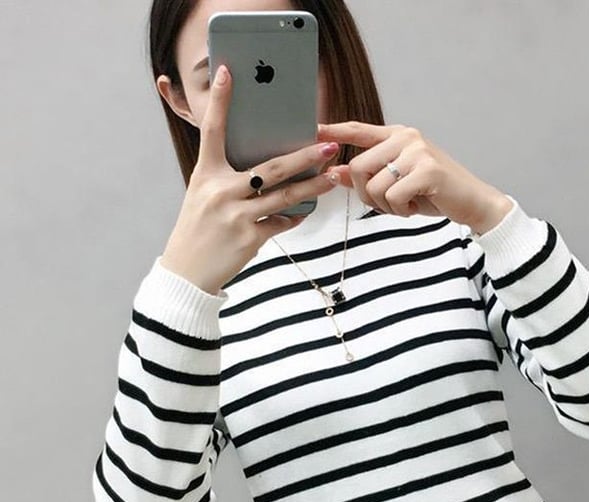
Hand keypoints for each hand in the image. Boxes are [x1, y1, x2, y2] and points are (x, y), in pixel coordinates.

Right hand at [160, 65, 337, 294]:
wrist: (187, 272)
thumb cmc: (197, 230)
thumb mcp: (202, 196)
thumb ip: (227, 179)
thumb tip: (263, 170)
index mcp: (205, 174)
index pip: (212, 131)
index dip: (220, 101)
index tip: (228, 73)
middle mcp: (221, 191)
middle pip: (270, 168)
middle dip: (303, 156)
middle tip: (328, 145)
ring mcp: (236, 215)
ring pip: (284, 196)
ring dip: (312, 187)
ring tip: (331, 178)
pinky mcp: (250, 238)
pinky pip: (280, 223)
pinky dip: (292, 217)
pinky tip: (302, 212)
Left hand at [317, 121, 513, 234]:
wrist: (472, 202)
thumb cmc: (435, 193)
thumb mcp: (397, 184)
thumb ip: (366, 177)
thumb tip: (333, 173)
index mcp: (398, 136)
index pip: (358, 130)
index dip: (334, 131)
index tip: (314, 130)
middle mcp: (406, 138)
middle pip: (357, 167)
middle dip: (365, 195)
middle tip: (387, 204)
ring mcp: (417, 152)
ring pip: (373, 185)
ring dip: (385, 206)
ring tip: (406, 205)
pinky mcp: (427, 170)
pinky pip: (393, 196)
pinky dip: (400, 210)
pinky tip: (416, 207)